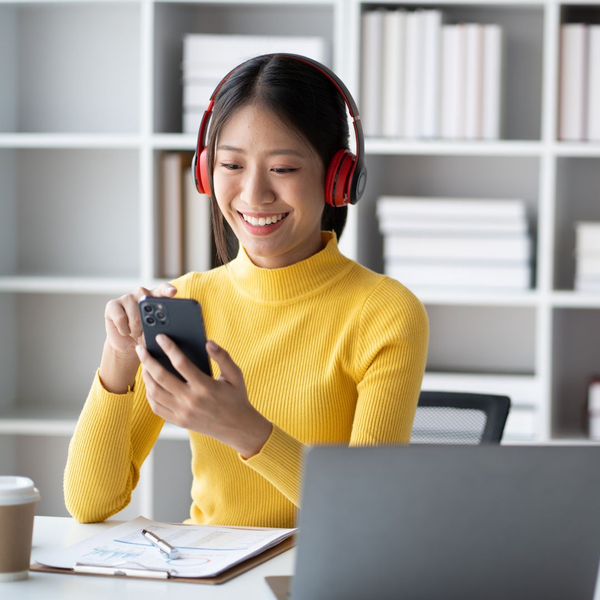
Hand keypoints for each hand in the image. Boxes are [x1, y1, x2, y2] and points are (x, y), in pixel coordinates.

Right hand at [104, 282, 177, 359]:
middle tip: (145, 330)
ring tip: (135, 332)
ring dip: (136, 331)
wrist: (128, 345)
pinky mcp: (112, 304)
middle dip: (148, 325)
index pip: (163, 289)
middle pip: (148, 306)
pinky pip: (121, 319)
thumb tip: (161, 325)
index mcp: (156, 297)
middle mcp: (142, 293)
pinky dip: (124, 330)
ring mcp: (127, 297)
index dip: (167, 290)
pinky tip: (125, 330)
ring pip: (135, 318)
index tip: (172, 292)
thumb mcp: (157, 332)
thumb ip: (161, 325)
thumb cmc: (146, 336)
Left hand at [135, 336, 272, 458]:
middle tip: (141, 348)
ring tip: (144, 364)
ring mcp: (183, 412)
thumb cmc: (237, 398)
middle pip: (161, 377)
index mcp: (205, 386)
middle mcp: (191, 400)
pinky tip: (150, 383)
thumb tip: (208, 342)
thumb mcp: (235, 375)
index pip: (181, 362)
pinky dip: (149, 394)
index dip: (169, 347)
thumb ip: (223, 357)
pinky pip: (156, 407)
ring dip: (146, 376)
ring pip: (154, 392)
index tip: (160, 337)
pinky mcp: (179, 421)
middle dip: (148, 360)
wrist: (238, 428)